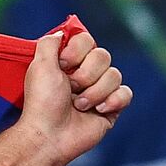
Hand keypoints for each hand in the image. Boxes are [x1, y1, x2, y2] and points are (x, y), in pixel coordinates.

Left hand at [18, 30, 131, 165]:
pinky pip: (126, 93)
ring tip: (78, 105)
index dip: (77, 52)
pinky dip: (112, 101)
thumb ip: (49, 43)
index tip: (62, 65)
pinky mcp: (111, 107)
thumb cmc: (42, 102)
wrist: (50, 134)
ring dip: (94, 91)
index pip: (86, 40)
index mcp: (67, 62)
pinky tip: (97, 111)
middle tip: (70, 88)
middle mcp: (84, 74)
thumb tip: (63, 32)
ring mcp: (99, 90)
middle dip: (85, 74)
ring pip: (115, 75)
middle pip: (103, 56)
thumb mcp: (39, 66)